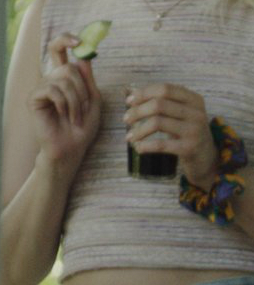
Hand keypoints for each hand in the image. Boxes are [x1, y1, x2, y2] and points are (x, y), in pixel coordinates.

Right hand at [28, 34, 101, 165]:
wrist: (71, 148)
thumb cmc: (83, 128)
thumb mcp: (93, 101)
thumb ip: (89, 79)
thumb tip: (83, 56)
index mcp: (64, 78)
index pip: (59, 50)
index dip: (66, 40)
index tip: (79, 41)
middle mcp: (50, 79)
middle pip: (68, 67)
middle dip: (83, 89)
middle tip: (84, 107)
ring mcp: (41, 87)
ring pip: (64, 79)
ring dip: (77, 101)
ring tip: (76, 117)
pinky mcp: (34, 97)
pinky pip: (53, 90)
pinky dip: (64, 104)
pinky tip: (64, 115)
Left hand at [124, 83, 218, 187]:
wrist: (207, 159)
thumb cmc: (188, 133)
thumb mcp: (182, 114)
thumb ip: (164, 102)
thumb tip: (130, 94)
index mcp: (195, 100)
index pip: (165, 89)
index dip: (143, 93)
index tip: (129, 102)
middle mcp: (197, 113)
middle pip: (159, 104)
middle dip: (137, 111)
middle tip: (126, 119)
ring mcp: (195, 131)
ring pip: (157, 122)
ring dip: (138, 130)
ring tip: (130, 136)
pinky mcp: (190, 148)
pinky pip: (161, 144)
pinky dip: (146, 146)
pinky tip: (139, 148)